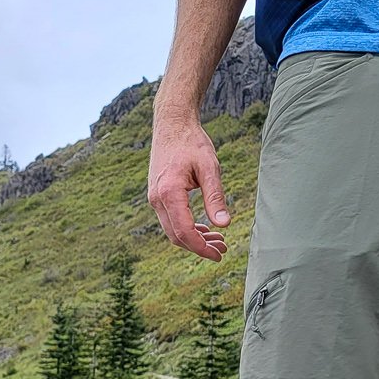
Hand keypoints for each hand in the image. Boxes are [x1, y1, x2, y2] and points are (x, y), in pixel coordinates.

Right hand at [148, 112, 231, 260]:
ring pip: (172, 230)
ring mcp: (154, 198)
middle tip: (222, 249)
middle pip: (176, 236)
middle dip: (199, 247)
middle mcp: (157, 199)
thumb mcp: (209, 167)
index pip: (184, 231)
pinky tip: (203, 228)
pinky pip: (170, 220)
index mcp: (169, 192)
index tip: (218, 254)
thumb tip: (224, 224)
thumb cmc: (191, 142)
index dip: (201, 247)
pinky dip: (186, 228)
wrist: (172, 124)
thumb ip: (215, 197)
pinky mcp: (157, 196)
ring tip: (217, 240)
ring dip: (194, 239)